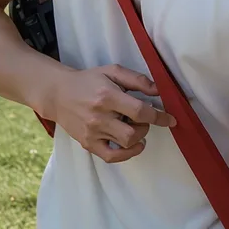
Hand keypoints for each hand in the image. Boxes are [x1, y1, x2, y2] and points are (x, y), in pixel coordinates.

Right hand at [50, 64, 175, 162]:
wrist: (58, 93)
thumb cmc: (88, 80)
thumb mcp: (112, 71)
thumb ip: (137, 80)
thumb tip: (159, 90)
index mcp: (107, 96)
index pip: (140, 111)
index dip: (159, 116)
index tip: (171, 119)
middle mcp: (99, 116)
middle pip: (133, 132)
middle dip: (145, 127)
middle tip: (141, 118)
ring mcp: (92, 132)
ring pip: (125, 144)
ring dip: (137, 137)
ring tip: (133, 126)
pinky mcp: (87, 143)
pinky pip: (111, 157)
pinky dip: (126, 155)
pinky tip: (133, 145)